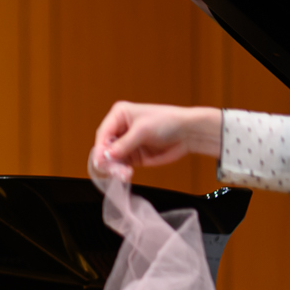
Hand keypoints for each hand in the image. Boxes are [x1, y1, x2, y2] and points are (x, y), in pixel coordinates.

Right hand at [92, 102, 219, 173]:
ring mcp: (125, 144)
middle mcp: (119, 129)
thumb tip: (105, 157)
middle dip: (108, 160)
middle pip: (104, 148)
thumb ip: (124, 144)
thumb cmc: (168, 121)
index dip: (100, 148)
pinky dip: (121, 172)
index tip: (100, 161)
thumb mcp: (143, 130)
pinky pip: (120, 166)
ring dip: (115, 168)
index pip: (103, 133)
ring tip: (124, 174)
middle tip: (114, 170)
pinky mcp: (133, 156)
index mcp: (119, 115)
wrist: (189, 133)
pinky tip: (127, 174)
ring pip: (111, 160)